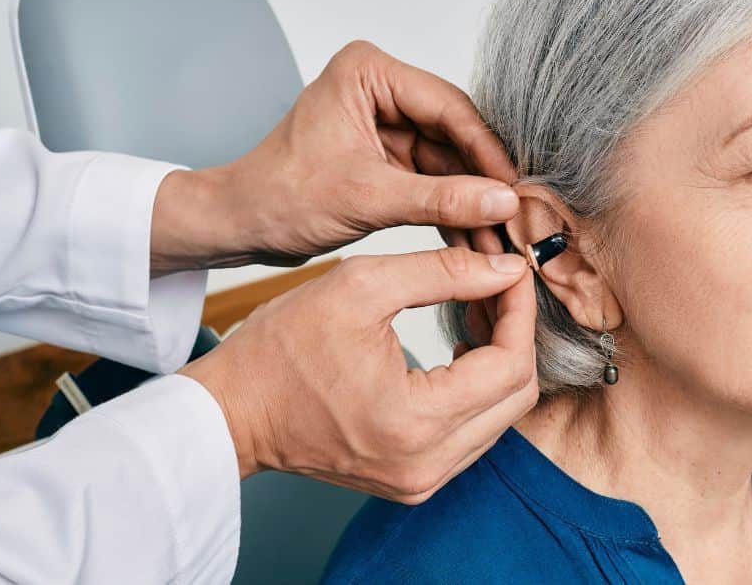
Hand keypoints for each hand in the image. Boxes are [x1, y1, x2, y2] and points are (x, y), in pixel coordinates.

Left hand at [151, 41, 518, 272]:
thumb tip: (502, 202)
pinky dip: (451, 210)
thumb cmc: (279, 198)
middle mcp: (379, 90)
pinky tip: (477, 238)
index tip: (515, 187)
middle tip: (517, 216)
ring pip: (447, 163)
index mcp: (368, 73)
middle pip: (453, 134)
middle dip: (482, 180)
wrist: (240, 227)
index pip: (446, 107)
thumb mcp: (367, 198)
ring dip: (471, 202)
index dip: (486, 150)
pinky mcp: (385, 157)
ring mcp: (384, 124)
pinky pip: (431, 182)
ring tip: (502, 237)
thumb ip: (440, 199)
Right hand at [179, 248, 537, 502]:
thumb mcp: (360, 287)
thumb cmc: (282, 349)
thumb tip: (507, 269)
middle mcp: (427, 464)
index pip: (509, 364)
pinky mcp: (413, 481)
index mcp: (415, 420)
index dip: (518, 309)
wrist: (233, 412)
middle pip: (516, 395)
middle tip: (495, 286)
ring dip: (498, 360)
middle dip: (515, 333)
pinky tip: (458, 349)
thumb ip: (444, 272)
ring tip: (476, 310)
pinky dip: (476, 389)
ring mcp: (421, 480)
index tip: (510, 269)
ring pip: (500, 416)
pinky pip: (473, 433)